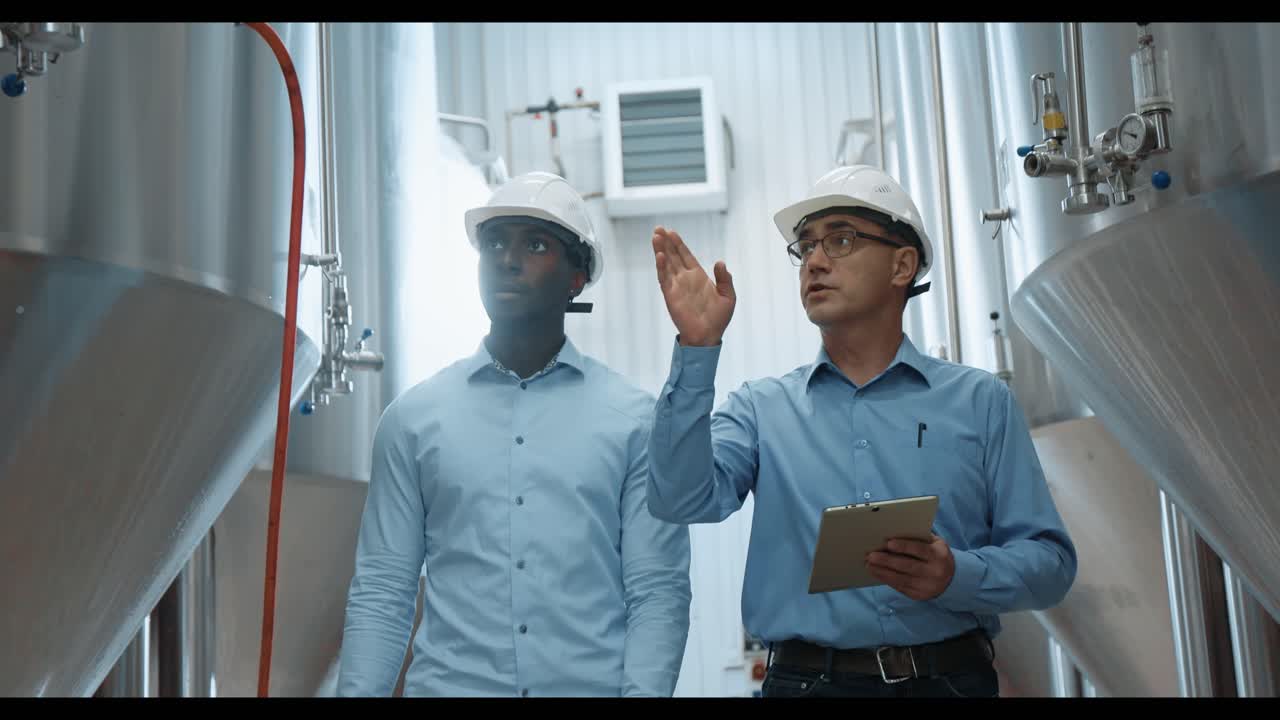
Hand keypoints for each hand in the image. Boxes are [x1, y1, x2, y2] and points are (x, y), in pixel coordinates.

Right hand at [652, 226, 734, 346]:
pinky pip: (664, 278)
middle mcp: (685, 279)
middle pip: (673, 256)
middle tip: (658, 229)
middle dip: (666, 242)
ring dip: (660, 250)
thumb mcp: (728, 296)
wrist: (708, 336)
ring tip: (655, 236)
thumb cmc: (718, 319)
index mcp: (698, 277)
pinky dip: (661, 267)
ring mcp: (677, 286)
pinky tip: (659, 256)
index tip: (671, 232)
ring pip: (666, 264)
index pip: (686, 256)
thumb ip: (725, 279)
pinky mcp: (671, 295)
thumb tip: (720, 262)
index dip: (678, 244)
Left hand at [865, 533, 954, 600]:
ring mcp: (927, 586)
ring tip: (869, 565)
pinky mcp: (919, 595)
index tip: (888, 543)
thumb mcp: (935, 544)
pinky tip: (877, 573)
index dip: (904, 546)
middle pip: (908, 566)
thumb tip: (894, 531)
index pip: (920, 550)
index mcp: (939, 556)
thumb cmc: (936, 555)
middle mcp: (934, 572)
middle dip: (887, 561)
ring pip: (901, 579)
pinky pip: (900, 587)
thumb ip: (919, 538)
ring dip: (882, 572)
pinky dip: (886, 580)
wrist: (951, 579)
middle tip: (871, 555)